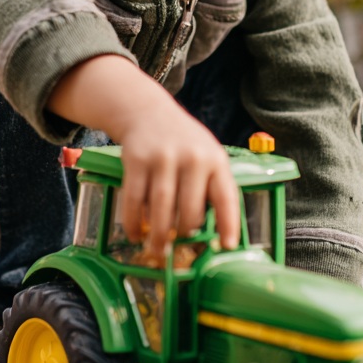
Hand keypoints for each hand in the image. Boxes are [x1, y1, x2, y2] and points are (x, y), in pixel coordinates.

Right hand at [48, 55, 239, 259]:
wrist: (147, 111)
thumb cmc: (182, 142)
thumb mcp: (206, 154)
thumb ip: (210, 185)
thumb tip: (210, 232)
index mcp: (215, 160)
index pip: (226, 197)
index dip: (228, 224)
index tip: (226, 246)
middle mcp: (192, 158)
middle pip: (189, 209)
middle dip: (183, 233)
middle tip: (176, 246)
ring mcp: (163, 158)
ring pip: (162, 208)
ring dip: (158, 235)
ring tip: (157, 250)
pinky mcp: (136, 159)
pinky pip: (135, 199)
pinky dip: (133, 221)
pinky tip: (135, 233)